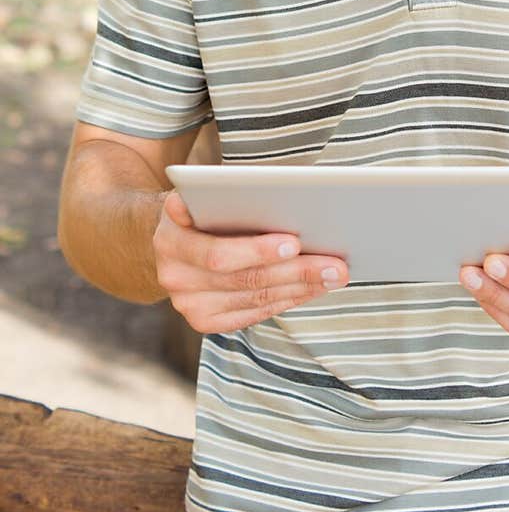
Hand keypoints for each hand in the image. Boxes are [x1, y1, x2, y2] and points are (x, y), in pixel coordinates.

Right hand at [154, 191, 348, 333]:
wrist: (173, 238)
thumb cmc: (203, 205)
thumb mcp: (207, 190)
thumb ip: (229, 192)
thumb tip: (286, 194)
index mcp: (170, 237)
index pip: (218, 253)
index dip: (257, 251)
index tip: (294, 243)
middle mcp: (173, 275)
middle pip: (244, 280)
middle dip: (295, 272)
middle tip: (335, 264)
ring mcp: (187, 303)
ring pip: (254, 299)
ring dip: (299, 288)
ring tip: (334, 275)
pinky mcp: (204, 320)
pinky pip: (253, 314)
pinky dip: (287, 300)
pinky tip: (313, 288)